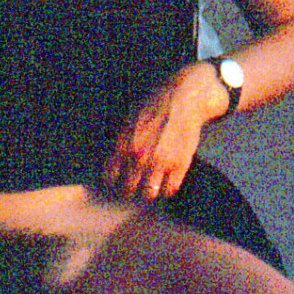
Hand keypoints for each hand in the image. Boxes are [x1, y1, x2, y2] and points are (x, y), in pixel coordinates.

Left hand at [105, 62, 228, 200]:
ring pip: (149, 194)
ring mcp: (160, 163)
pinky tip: (166, 185)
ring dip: (148, 194)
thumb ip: (121, 140)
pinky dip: (167, 190)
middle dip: (129, 191)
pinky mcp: (179, 165)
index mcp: (124, 146)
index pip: (110, 176)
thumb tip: (115, 157)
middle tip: (134, 188)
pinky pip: (170, 189)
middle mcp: (139, 158)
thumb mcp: (129, 119)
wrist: (183, 99)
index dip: (112, 182)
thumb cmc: (155, 105)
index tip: (116, 183)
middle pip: (128, 190)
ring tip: (150, 189)